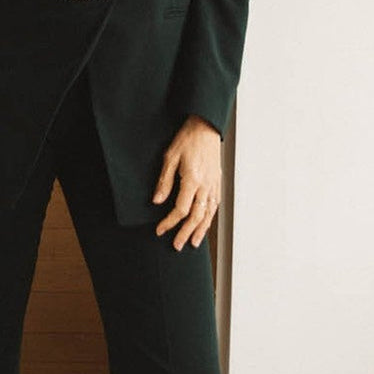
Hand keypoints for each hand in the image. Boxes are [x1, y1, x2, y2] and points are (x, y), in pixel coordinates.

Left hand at [153, 115, 221, 250]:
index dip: (169, 222)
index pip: (180, 209)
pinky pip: (215, 205)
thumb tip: (157, 201)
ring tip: (193, 243)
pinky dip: (210, 218)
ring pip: (208, 214)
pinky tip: (205, 225)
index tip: (160, 230)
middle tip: (176, 245)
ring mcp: (214, 185)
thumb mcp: (169, 157)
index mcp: (192, 180)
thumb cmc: (187, 140)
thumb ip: (164, 181)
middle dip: (185, 233)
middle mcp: (205, 185)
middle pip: (196, 216)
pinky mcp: (217, 182)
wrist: (206, 127)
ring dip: (200, 230)